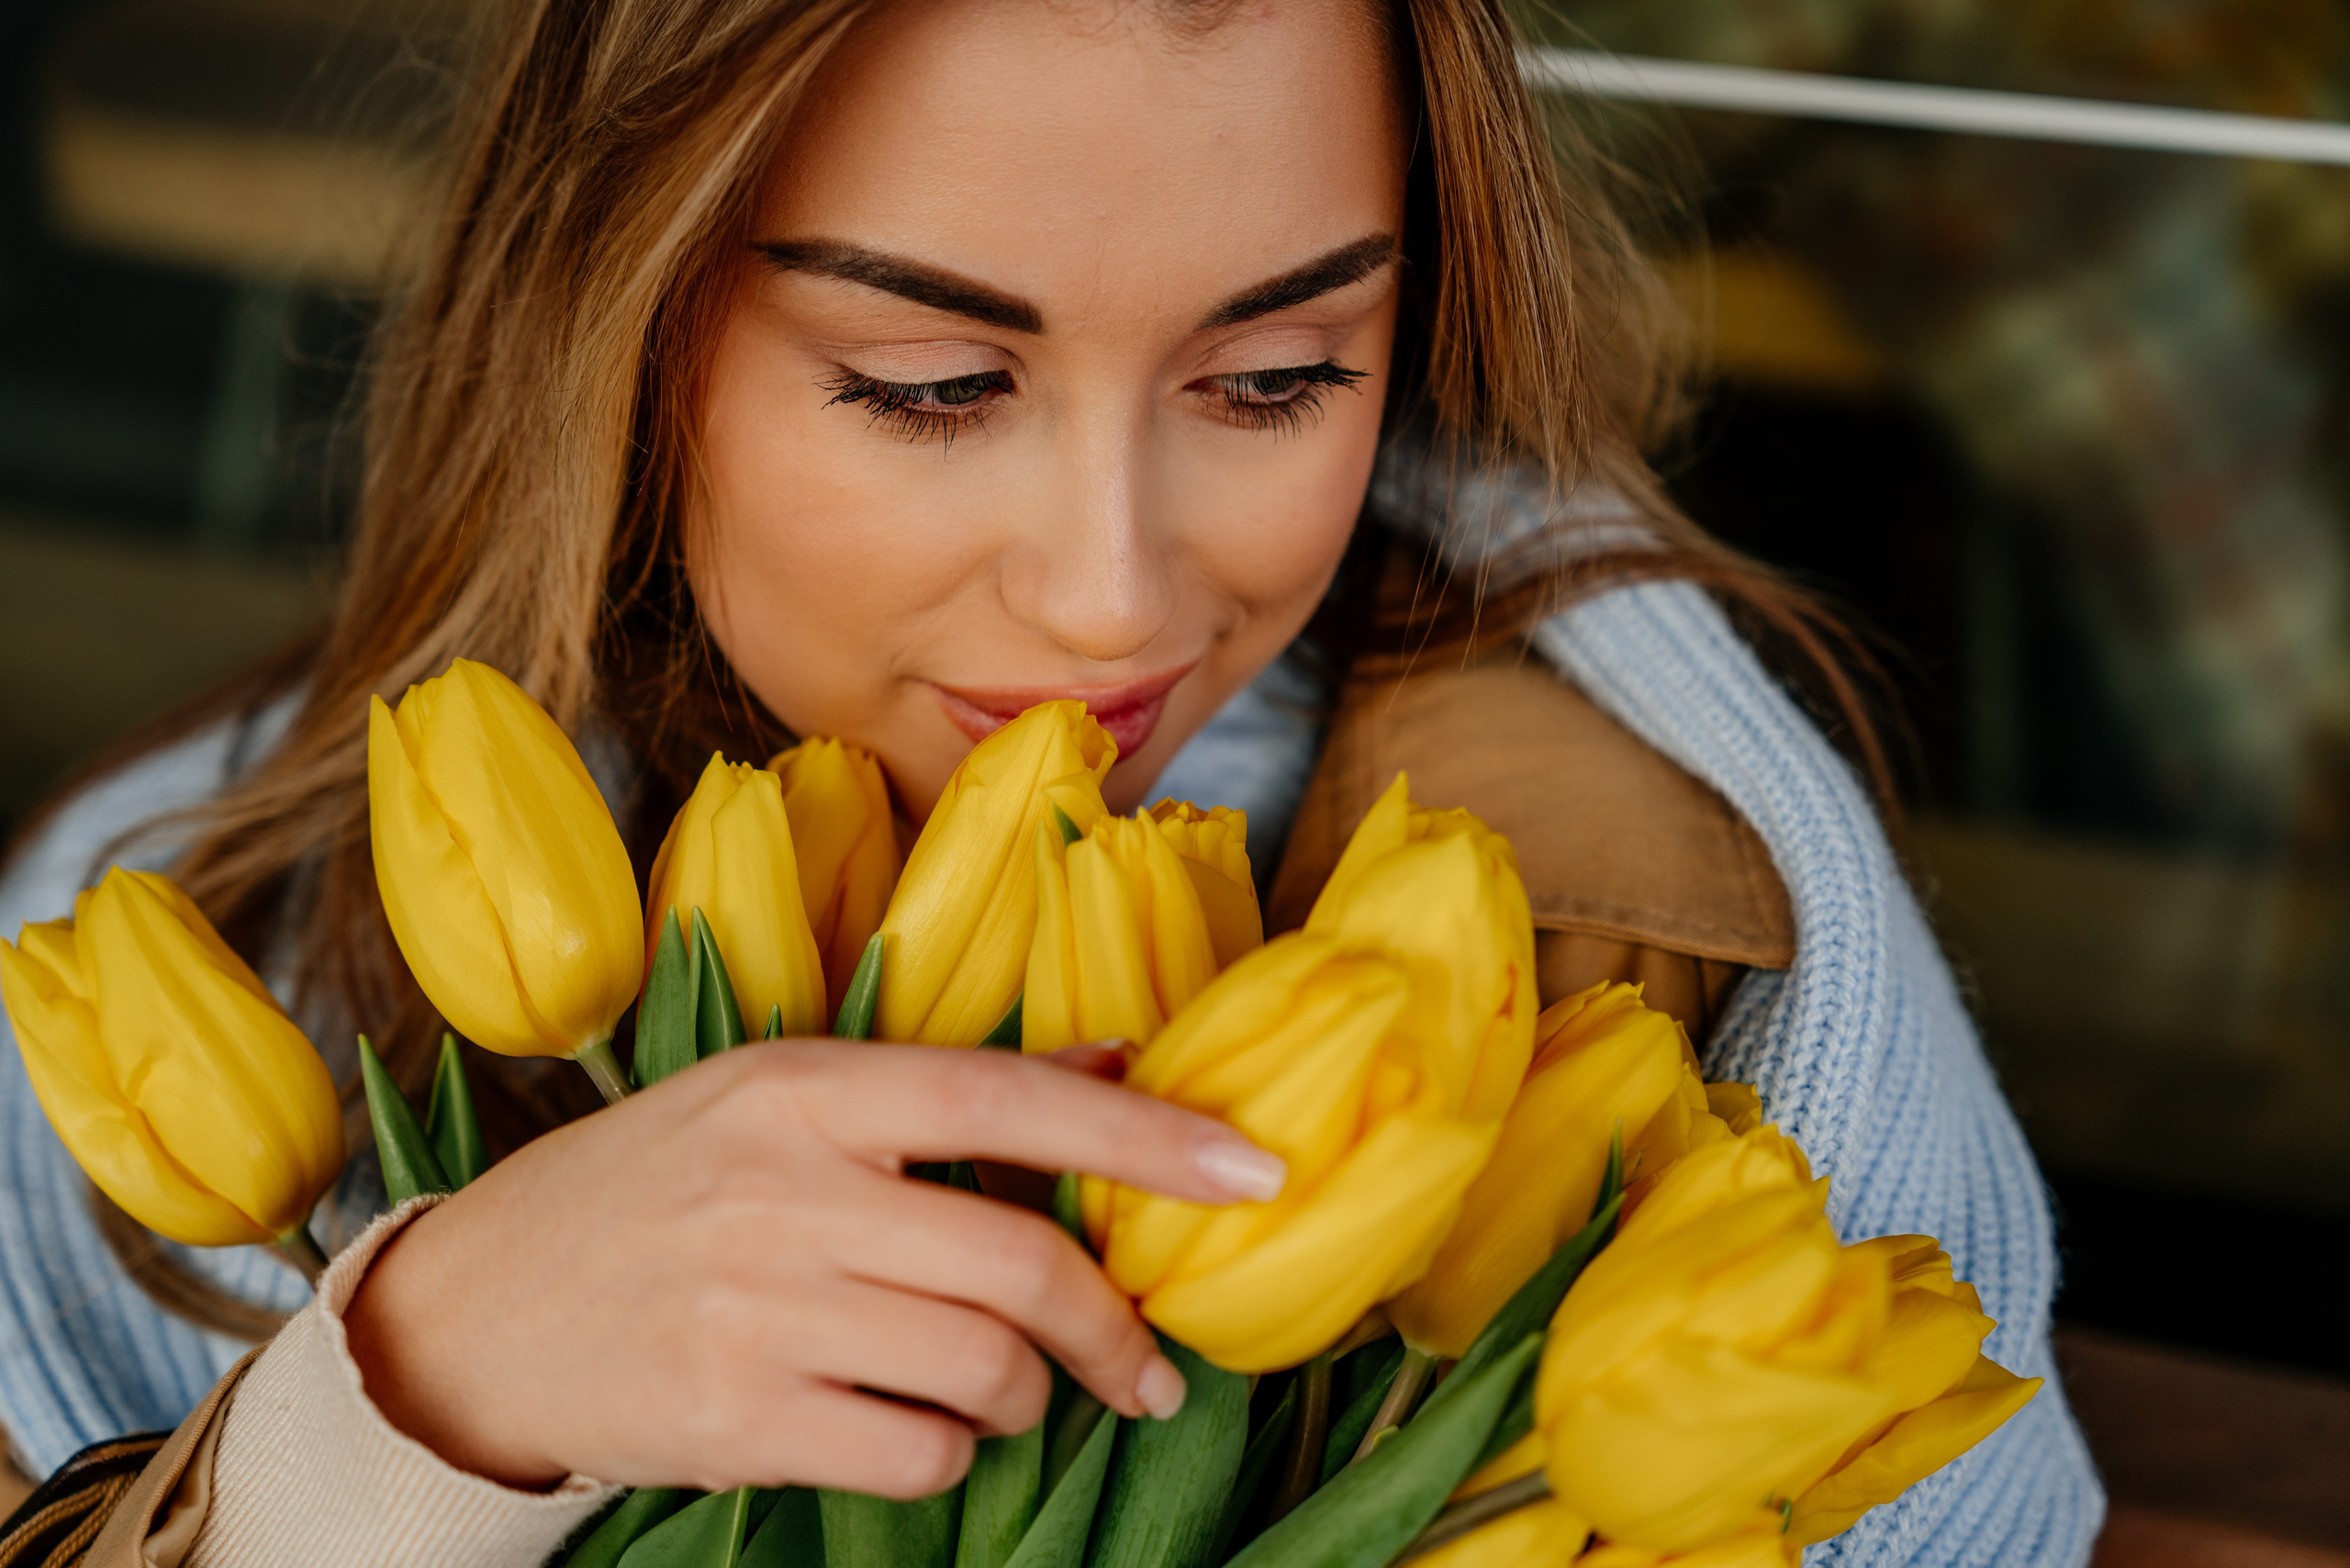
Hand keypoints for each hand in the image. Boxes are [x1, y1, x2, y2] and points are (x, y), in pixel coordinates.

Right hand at [342, 1040, 1284, 1495]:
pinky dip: (945, 1454)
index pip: (1009, 1100)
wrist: (472, 1313)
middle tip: (1145, 1367)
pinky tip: (908, 1427)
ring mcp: (754, 1310)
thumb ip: (939, 1094)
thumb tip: (1120, 1064)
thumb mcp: (773, 1103)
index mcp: (803, 1090)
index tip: (1255, 1170)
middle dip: (1113, 1329)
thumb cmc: (650, 1192)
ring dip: (1024, 1398)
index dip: (1146, 1139)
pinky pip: (915, 1453)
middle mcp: (783, 1189)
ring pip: (984, 1371)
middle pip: (1021, 1265)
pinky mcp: (732, 1419)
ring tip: (993, 1391)